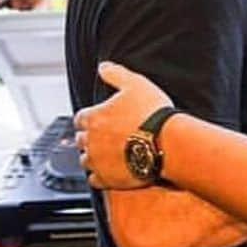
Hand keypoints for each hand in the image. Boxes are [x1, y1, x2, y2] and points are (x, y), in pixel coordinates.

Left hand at [74, 61, 173, 189]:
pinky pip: (94, 180)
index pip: (81, 117)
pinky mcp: (106, 178)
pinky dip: (100, 175)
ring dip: (93, 156)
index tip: (100, 118)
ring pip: (85, 160)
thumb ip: (116, 74)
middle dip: (90, 136)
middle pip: (81, 139)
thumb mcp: (135, 84)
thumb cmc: (151, 113)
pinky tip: (110, 170)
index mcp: (94, 117)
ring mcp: (97, 161)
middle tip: (106, 135)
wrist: (165, 143)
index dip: (90, 117)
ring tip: (108, 153)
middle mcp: (90, 140)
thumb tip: (102, 67)